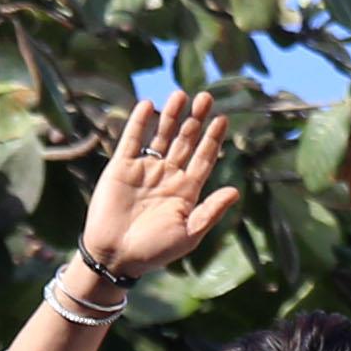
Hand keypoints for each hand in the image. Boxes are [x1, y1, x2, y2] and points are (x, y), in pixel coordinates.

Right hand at [75, 90, 247, 280]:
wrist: (115, 256)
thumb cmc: (154, 251)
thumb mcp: (189, 235)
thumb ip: (210, 212)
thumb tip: (235, 191)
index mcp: (186, 191)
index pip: (203, 158)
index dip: (213, 139)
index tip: (222, 119)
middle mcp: (168, 176)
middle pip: (186, 141)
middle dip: (196, 120)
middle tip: (206, 97)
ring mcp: (145, 170)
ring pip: (162, 136)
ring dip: (171, 116)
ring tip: (181, 95)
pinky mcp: (121, 168)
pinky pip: (132, 140)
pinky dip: (139, 123)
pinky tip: (148, 105)